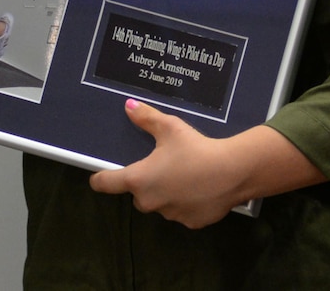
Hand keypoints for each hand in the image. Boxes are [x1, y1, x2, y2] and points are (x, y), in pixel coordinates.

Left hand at [88, 101, 322, 228]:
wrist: (232, 172)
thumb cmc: (194, 148)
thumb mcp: (169, 127)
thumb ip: (146, 118)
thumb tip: (128, 106)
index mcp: (138, 179)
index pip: (107, 183)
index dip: (100, 179)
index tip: (97, 177)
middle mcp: (150, 201)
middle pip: (137, 195)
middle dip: (144, 184)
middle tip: (160, 167)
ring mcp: (171, 215)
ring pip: (160, 205)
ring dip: (165, 195)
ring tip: (183, 176)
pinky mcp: (190, 223)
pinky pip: (181, 213)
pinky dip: (185, 203)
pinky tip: (199, 190)